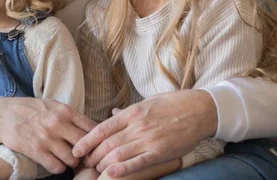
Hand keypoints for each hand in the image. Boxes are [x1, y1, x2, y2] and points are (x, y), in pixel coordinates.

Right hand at [0, 97, 96, 173]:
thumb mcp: (54, 106)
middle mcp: (58, 124)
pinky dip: (58, 168)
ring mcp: (47, 138)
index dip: (98, 139)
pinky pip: (56, 167)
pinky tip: (55, 163)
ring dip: (72, 163)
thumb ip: (71, 116)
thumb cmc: (32, 109)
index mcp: (65, 111)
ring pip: (72, 159)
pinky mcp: (35, 150)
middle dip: (87, 154)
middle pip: (85, 145)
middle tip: (85, 158)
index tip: (97, 145)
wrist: (4, 114)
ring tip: (69, 161)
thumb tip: (92, 129)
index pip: (92, 128)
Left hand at [72, 90, 216, 177]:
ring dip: (103, 164)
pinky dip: (123, 169)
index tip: (77, 150)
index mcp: (132, 112)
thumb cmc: (173, 104)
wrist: (199, 109)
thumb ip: (129, 111)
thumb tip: (113, 113)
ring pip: (118, 154)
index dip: (86, 141)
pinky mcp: (160, 151)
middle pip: (107, 144)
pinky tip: (111, 174)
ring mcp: (148, 139)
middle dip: (92, 155)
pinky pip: (138, 162)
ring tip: (96, 171)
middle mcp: (137, 125)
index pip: (102, 128)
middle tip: (84, 163)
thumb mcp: (147, 102)